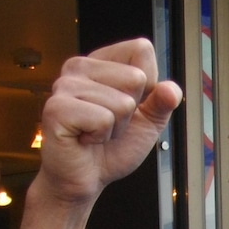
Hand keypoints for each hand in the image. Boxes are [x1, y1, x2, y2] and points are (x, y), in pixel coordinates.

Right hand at [35, 39, 182, 205]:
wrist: (86, 179)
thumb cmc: (112, 148)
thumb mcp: (148, 122)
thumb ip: (162, 102)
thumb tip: (171, 89)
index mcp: (100, 62)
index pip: (141, 49)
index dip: (148, 85)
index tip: (128, 106)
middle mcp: (79, 66)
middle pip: (136, 77)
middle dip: (132, 112)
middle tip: (109, 125)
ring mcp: (64, 85)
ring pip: (123, 103)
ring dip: (116, 128)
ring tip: (96, 133)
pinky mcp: (57, 108)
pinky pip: (103, 119)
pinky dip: (101, 136)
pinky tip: (85, 139)